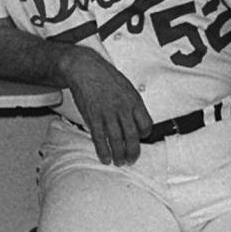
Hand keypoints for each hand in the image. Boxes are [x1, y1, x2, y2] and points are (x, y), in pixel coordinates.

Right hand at [58, 46, 152, 164]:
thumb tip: (136, 119)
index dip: (144, 135)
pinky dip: (103, 151)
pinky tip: (105, 158)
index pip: (146, 125)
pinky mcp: (93, 117)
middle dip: (133, 152)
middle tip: (131, 159)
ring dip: (119, 155)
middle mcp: (123, 109)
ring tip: (119, 162)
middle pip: (132, 137)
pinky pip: (100, 138)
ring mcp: (108, 114)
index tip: (140, 139)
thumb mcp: (126, 87)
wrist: (85, 69)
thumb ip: (132, 104)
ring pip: (117, 140)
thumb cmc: (105, 76)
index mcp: (134, 101)